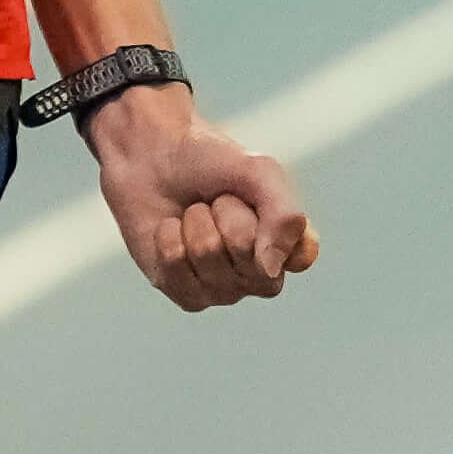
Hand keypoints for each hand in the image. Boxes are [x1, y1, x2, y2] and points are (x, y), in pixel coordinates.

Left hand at [87, 87, 318, 311]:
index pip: (300, 254)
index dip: (272, 222)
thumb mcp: (259, 171)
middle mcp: (262, 275)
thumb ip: (284, 215)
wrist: (152, 158)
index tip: (256, 199)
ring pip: (208, 256)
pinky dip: (167, 235)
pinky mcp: (186, 295)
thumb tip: (270, 270)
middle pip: (248, 252)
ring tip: (193, 212)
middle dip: (227, 213)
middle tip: (217, 199)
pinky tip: (171, 229)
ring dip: (194, 221)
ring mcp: (225, 290)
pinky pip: (175, 267)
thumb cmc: (210, 163)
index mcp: (290, 246)